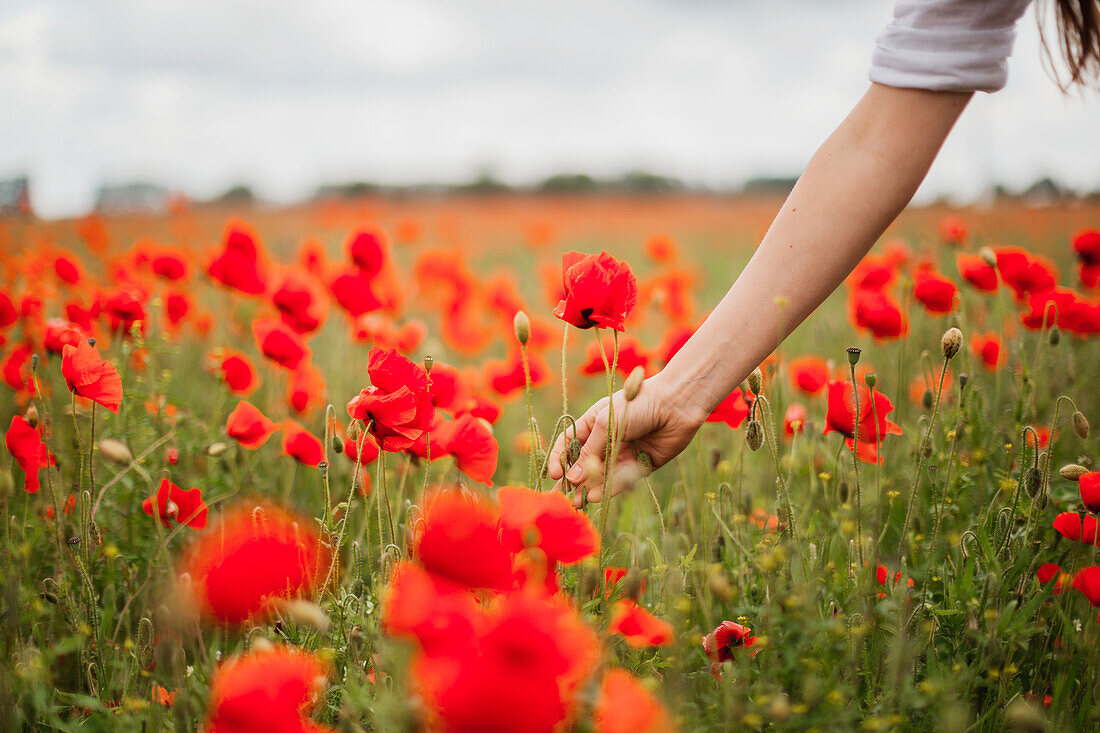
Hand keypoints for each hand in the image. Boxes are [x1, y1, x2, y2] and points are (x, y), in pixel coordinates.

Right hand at [546, 374, 706, 506]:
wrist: (676, 404)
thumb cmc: (637, 404)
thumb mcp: (605, 424)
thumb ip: (589, 451)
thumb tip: (572, 476)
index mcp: (594, 422)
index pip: (570, 442)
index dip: (559, 458)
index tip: (554, 473)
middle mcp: (607, 439)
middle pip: (584, 463)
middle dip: (572, 479)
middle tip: (561, 497)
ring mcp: (623, 452)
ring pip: (601, 475)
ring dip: (588, 488)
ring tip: (576, 503)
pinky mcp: (640, 465)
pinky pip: (621, 479)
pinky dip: (608, 489)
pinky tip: (595, 496)